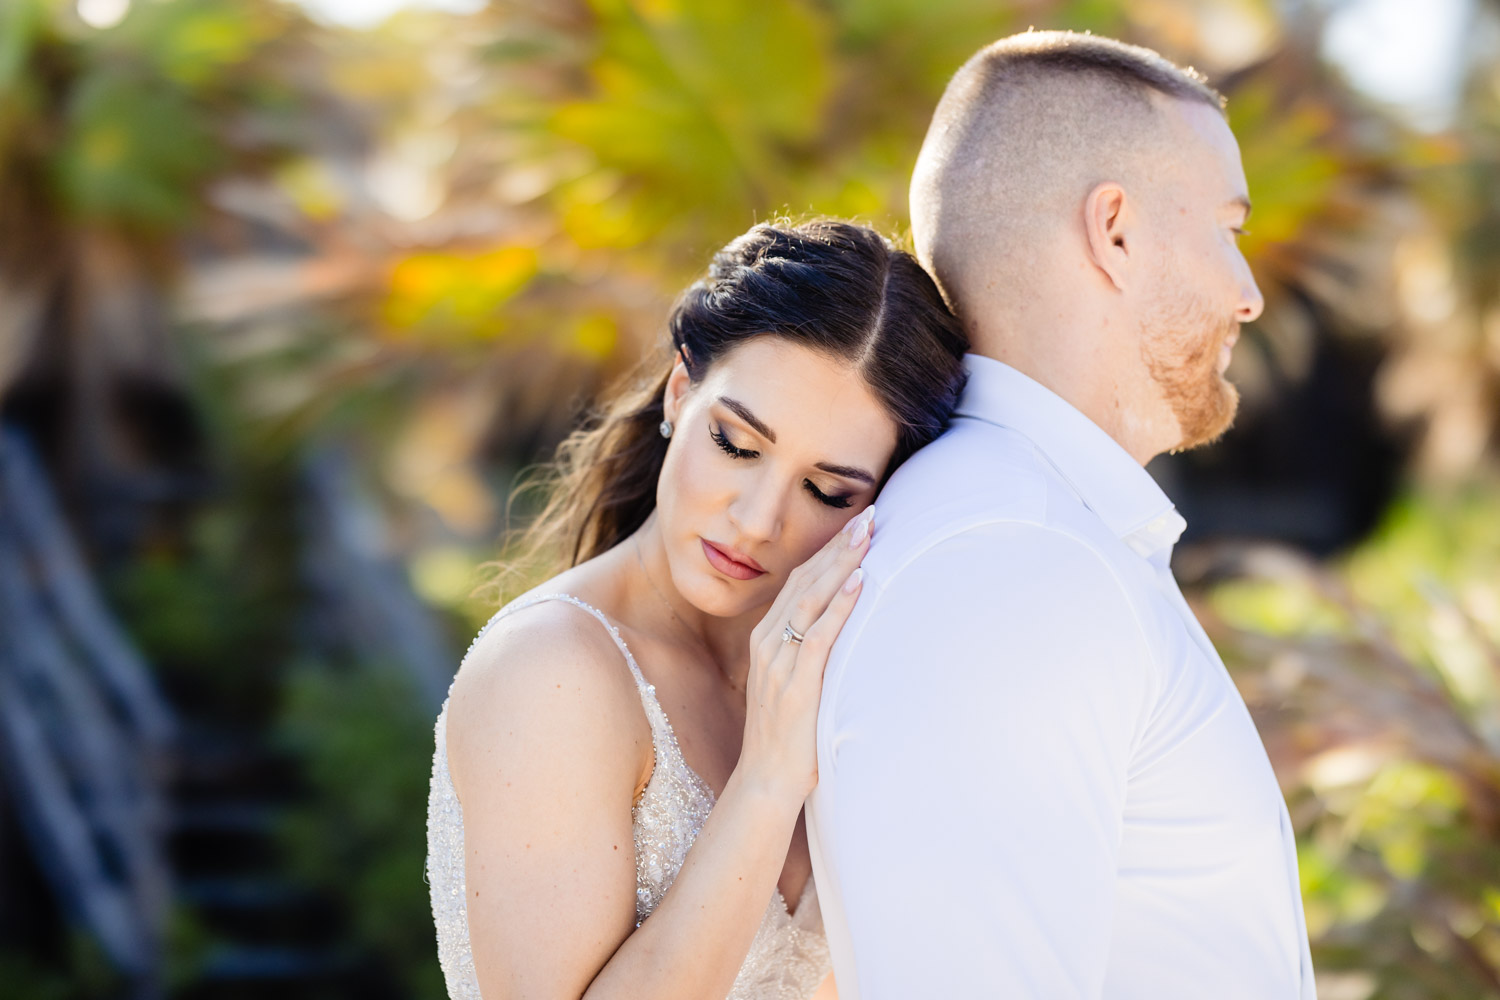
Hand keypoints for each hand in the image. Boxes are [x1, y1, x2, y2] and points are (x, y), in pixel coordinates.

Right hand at [737, 505, 873, 805]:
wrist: (765, 780)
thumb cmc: (788, 737)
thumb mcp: (795, 685)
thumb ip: (809, 655)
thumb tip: (843, 630)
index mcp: (767, 640)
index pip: (799, 583)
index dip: (827, 552)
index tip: (854, 526)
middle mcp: (769, 643)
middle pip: (806, 581)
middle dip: (838, 546)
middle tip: (870, 515)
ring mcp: (779, 662)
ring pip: (811, 599)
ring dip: (842, 563)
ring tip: (868, 534)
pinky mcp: (796, 684)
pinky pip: (819, 635)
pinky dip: (840, 605)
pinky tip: (859, 581)